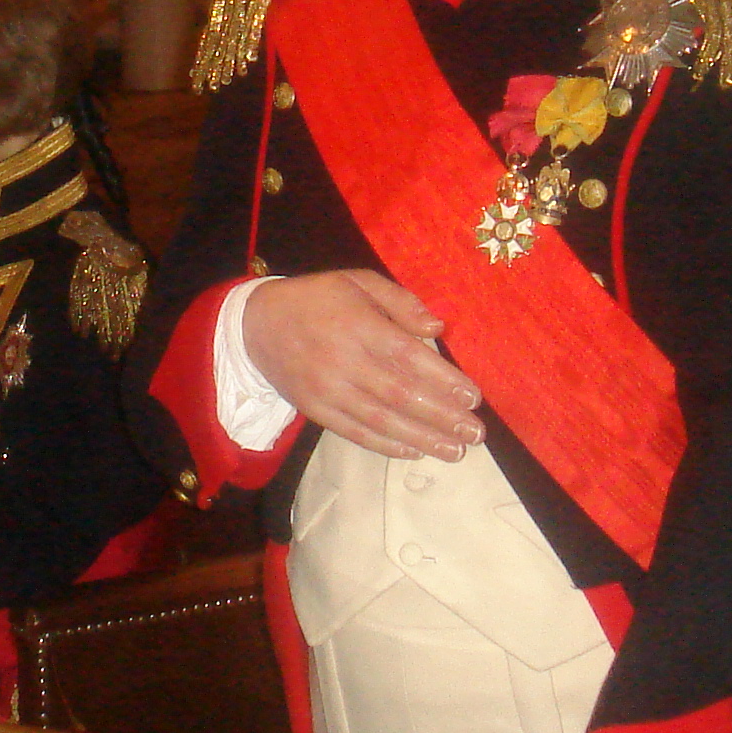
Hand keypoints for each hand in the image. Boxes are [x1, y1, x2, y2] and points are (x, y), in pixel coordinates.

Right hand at [238, 270, 482, 460]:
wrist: (256, 325)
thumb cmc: (318, 299)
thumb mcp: (358, 281)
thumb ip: (400, 301)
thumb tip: (438, 328)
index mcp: (357, 325)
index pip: (407, 357)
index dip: (442, 379)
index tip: (473, 397)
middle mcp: (343, 361)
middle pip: (400, 395)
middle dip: (442, 417)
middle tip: (475, 433)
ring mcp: (327, 390)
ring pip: (381, 421)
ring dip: (422, 438)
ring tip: (455, 451)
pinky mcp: (315, 410)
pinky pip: (355, 433)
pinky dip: (386, 445)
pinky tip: (415, 450)